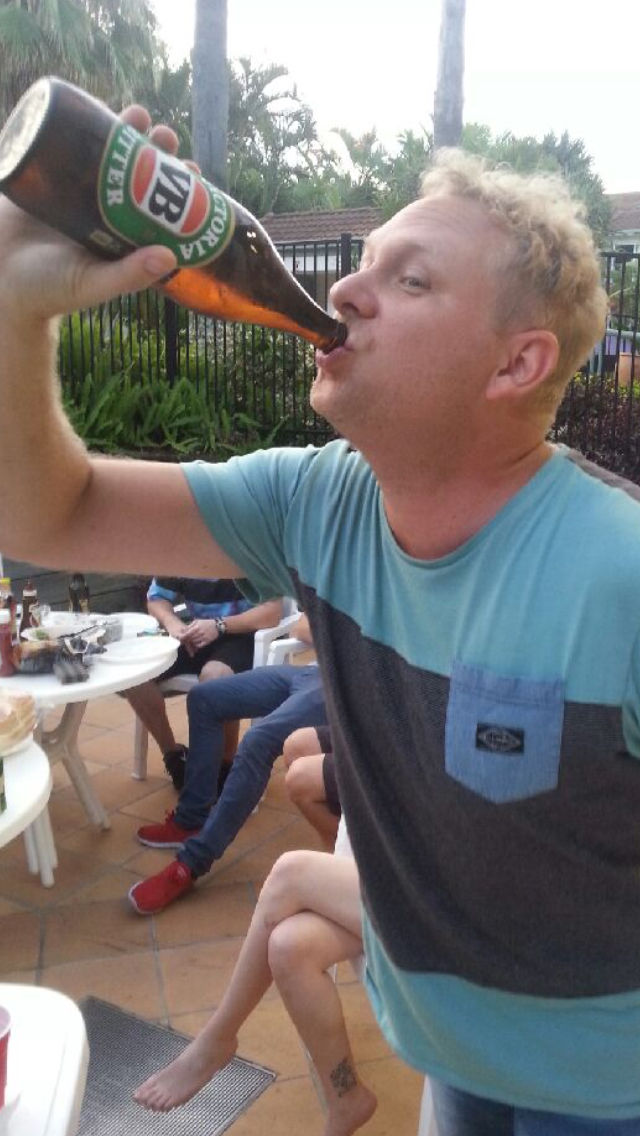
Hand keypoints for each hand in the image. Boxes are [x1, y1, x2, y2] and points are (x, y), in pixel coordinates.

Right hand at [0, 107, 178, 323]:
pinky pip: (65, 145)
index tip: (192, 170)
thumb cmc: (49, 291)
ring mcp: (74, 191)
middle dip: (154, 151)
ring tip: (139, 114)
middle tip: (165, 136)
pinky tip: (93, 107)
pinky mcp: (45, 176)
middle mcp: (102, 210)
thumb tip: (170, 257)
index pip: (157, 206)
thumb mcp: (91, 284)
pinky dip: (79, 124)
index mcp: (121, 235)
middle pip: (135, 173)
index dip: (177, 187)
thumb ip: (127, 276)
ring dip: (124, 131)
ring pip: (104, 154)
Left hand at [181, 619, 218, 651]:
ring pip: (193, 642)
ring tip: (189, 641)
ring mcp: (203, 637)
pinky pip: (199, 645)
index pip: (187, 632)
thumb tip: (183, 629)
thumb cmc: (207, 623)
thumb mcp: (198, 621)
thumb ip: (190, 625)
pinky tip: (195, 643)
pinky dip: (196, 645)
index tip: (181, 636)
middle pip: (189, 638)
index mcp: (197, 626)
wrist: (218, 626)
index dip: (183, 634)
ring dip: (191, 642)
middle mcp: (200, 632)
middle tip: (184, 640)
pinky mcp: (207, 641)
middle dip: (186, 639)